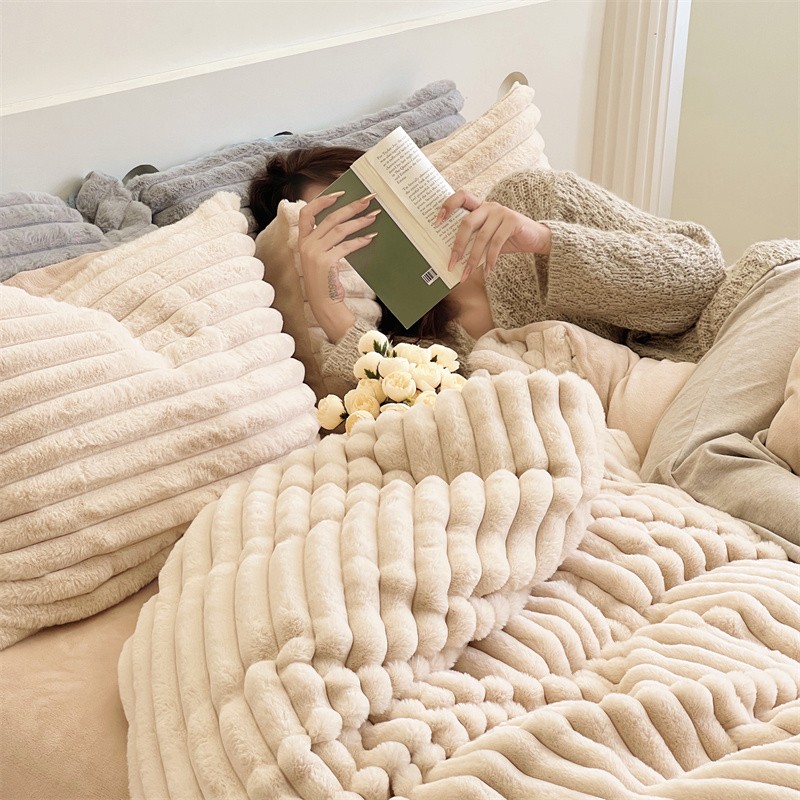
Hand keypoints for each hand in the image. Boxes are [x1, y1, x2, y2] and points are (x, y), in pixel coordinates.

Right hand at [297, 191, 379, 340]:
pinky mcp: (326, 262)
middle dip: (351, 206)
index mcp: (302, 241)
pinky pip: (346, 246)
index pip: (306, 213)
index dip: (322, 200)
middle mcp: (306, 245)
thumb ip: (326, 240)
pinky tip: (371, 237)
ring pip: (340, 229)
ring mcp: (314, 253)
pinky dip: (360, 240)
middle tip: (368, 199)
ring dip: (360, 221)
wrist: (324, 305)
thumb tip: (347, 221)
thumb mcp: (320, 258)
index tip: (340, 192)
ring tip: (374, 216)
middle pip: (330, 217)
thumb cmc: (325, 281)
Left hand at [437, 189, 551, 278]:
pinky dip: (490, 259)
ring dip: (473, 258)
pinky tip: (488, 270)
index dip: (448, 205)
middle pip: (467, 223)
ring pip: (481, 237)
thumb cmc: (507, 239)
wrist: (535, 238)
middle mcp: (489, 206)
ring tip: (467, 274)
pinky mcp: (512, 222)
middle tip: (451, 264)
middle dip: (458, 246)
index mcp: (480, 206)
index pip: (461, 197)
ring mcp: (501, 212)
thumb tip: (453, 258)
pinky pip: (496, 243)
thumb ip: (473, 241)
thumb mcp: (487, 238)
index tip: (437, 221)